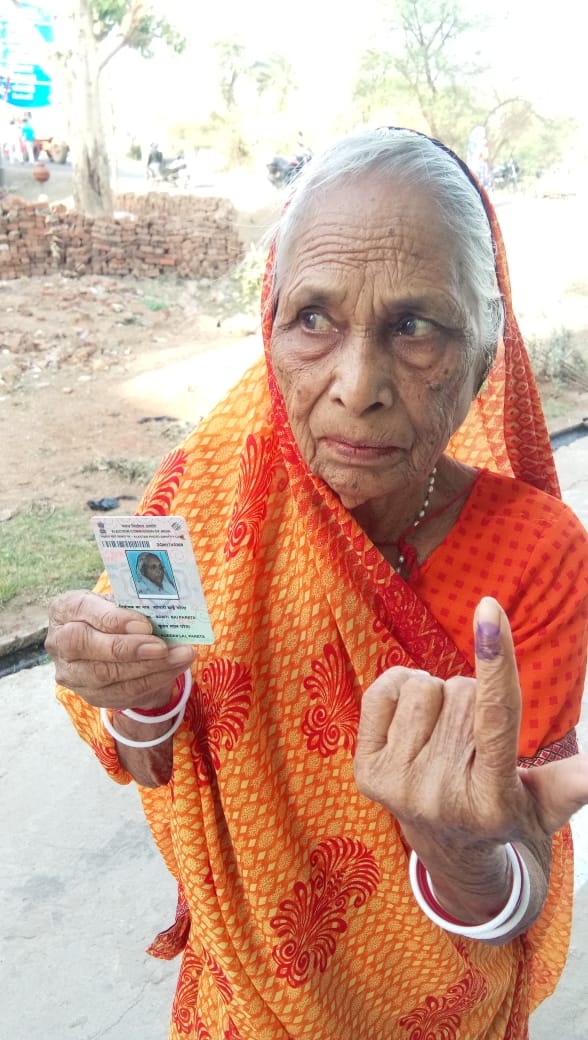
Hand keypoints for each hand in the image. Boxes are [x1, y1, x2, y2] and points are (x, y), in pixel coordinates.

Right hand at [45, 590, 195, 711]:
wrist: (114, 647)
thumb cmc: (117, 615)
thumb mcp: (121, 602)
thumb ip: (133, 603)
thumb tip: (163, 605)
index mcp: (65, 609)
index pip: (83, 610)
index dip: (113, 619)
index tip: (146, 624)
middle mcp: (59, 642)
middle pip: (85, 645)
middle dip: (128, 648)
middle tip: (163, 647)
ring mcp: (72, 673)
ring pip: (105, 674)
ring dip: (148, 667)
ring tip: (180, 656)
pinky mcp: (90, 695)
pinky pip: (122, 692)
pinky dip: (153, 680)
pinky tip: (174, 668)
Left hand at [354, 596, 587, 869]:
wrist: (447, 849)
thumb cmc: (501, 811)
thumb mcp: (543, 806)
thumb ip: (571, 783)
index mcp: (491, 797)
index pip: (496, 716)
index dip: (496, 660)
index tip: (490, 609)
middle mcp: (440, 794)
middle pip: (463, 692)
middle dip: (474, 696)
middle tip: (473, 734)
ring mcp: (398, 784)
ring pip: (424, 686)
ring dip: (439, 695)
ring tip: (445, 730)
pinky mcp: (366, 771)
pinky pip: (384, 690)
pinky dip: (402, 688)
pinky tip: (416, 719)